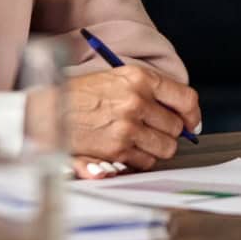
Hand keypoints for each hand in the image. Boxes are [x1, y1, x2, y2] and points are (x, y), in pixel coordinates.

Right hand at [65, 64, 199, 169]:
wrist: (48, 111)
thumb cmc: (81, 94)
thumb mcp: (117, 78)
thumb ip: (150, 91)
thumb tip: (182, 114)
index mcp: (140, 78)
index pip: (185, 98)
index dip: (192, 114)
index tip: (190, 122)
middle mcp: (137, 101)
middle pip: (176, 127)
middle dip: (168, 132)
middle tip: (153, 131)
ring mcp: (128, 127)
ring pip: (165, 148)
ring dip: (155, 147)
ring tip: (138, 140)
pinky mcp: (117, 150)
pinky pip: (145, 162)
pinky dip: (139, 159)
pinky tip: (125, 149)